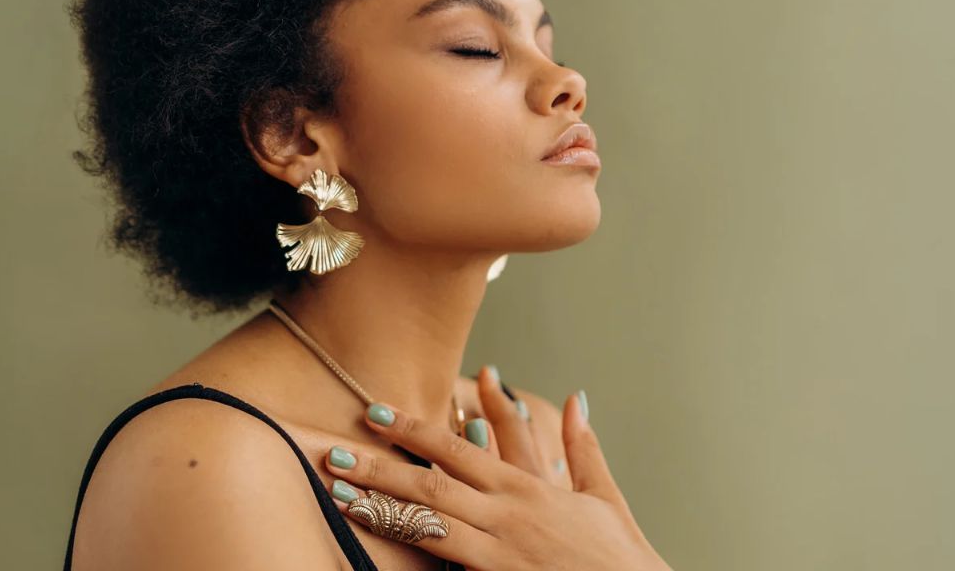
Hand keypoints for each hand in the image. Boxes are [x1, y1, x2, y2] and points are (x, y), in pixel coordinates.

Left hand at [322, 386, 672, 570]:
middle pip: (431, 484)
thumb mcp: (603, 496)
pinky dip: (411, 553)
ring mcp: (498, 555)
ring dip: (381, 508)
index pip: (458, 449)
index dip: (414, 429)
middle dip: (380, 467)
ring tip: (340, 495)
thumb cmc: (619, 556)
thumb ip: (584, 447)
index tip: (376, 414)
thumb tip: (577, 399)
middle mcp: (507, 517)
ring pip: (429, 525)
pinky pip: (445, 564)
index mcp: (528, 489)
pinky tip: (381, 543)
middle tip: (335, 451)